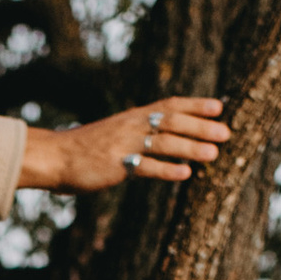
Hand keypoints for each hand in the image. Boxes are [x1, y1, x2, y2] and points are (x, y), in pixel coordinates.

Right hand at [20, 96, 228, 194]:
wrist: (53, 156)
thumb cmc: (84, 149)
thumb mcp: (113, 134)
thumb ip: (137, 135)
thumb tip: (161, 140)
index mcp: (132, 117)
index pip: (169, 105)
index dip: (195, 105)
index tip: (219, 106)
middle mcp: (131, 126)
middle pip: (172, 121)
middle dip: (201, 126)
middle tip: (227, 132)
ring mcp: (123, 145)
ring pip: (163, 142)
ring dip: (191, 147)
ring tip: (215, 154)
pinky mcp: (115, 166)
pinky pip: (145, 167)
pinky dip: (166, 170)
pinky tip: (185, 174)